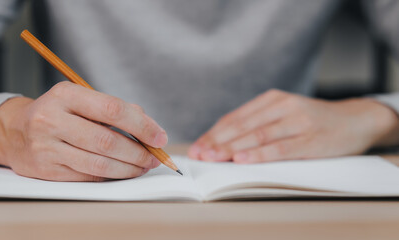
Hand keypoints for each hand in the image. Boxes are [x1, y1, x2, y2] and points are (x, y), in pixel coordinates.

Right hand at [0, 81, 166, 180]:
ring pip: (99, 164)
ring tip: (142, 167)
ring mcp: (46, 146)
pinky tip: (122, 172)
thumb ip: (115, 109)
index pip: (112, 109)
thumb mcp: (81, 100)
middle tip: (154, 157)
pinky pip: (87, 176)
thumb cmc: (59, 113)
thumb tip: (150, 128)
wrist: (14, 131)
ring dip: (128, 168)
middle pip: (108, 140)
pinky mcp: (45, 169)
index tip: (159, 137)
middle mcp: (52, 119)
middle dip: (138, 152)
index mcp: (65, 94)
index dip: (142, 125)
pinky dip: (111, 176)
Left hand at [188, 89, 398, 162]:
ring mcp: (297, 121)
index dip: (213, 133)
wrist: (354, 119)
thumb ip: (258, 124)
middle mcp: (282, 105)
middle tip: (199, 154)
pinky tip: (243, 159)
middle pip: (242, 126)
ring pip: (258, 135)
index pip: (235, 118)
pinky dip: (259, 154)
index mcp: (271, 99)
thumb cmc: (312, 121)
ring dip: (232, 148)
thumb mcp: (283, 114)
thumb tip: (224, 143)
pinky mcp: (311, 138)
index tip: (197, 146)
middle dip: (217, 141)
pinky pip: (280, 147)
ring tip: (213, 157)